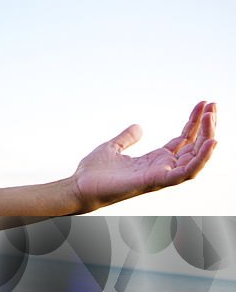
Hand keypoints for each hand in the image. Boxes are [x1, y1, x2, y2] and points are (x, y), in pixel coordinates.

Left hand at [71, 101, 216, 211]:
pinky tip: (210, 141)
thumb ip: (127, 138)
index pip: (183, 140)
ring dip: (207, 137)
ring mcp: (160, 176)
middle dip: (206, 126)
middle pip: (194, 147)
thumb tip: (138, 126)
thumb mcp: (113, 147)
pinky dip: (201, 158)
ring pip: (195, 158)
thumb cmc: (94, 173)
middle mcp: (162, 168)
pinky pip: (186, 172)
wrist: (79, 187)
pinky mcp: (155, 182)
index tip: (203, 104)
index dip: (194, 123)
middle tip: (213, 105)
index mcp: (154, 160)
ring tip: (211, 117)